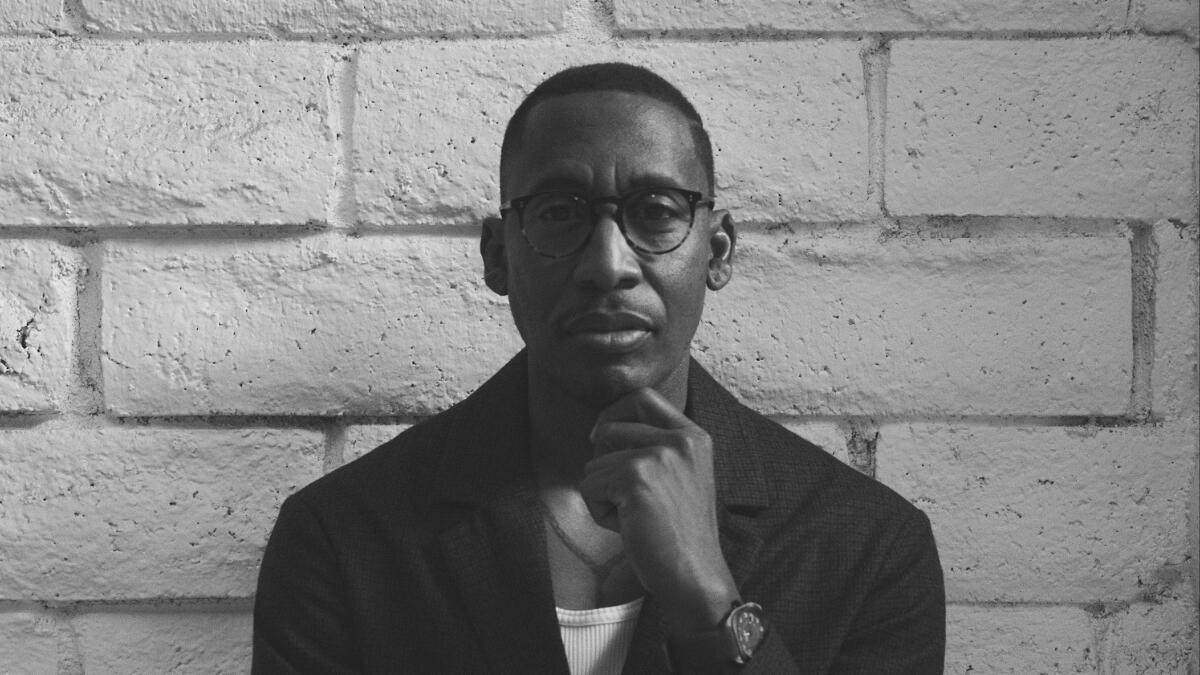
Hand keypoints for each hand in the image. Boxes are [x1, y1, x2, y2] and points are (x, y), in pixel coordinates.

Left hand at [580, 388, 738, 634]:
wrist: (694, 575)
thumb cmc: (682, 536)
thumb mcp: (682, 478)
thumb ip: (657, 450)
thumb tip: (600, 431)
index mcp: (694, 437)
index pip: (644, 397)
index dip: (614, 411)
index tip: (599, 435)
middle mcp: (680, 440)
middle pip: (610, 427)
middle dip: (600, 462)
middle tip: (617, 495)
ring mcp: (659, 456)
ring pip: (595, 464)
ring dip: (603, 495)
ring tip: (634, 520)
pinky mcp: (635, 478)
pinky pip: (590, 487)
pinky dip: (599, 513)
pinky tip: (627, 529)